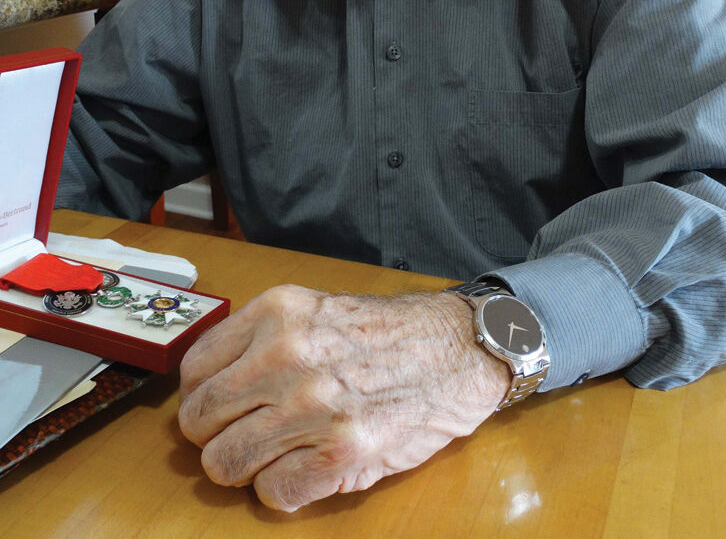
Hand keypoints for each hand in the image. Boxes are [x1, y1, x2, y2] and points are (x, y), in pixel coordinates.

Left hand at [178, 285, 508, 511]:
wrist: (453, 351)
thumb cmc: (384, 334)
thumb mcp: (313, 309)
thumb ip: (260, 338)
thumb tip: (206, 385)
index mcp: (276, 312)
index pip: (193, 370)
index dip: (201, 396)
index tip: (217, 407)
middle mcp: (286, 356)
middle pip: (199, 421)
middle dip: (214, 435)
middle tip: (242, 435)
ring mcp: (311, 406)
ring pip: (224, 463)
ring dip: (244, 467)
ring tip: (273, 454)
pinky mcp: (339, 453)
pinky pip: (270, 494)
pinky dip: (281, 490)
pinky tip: (304, 467)